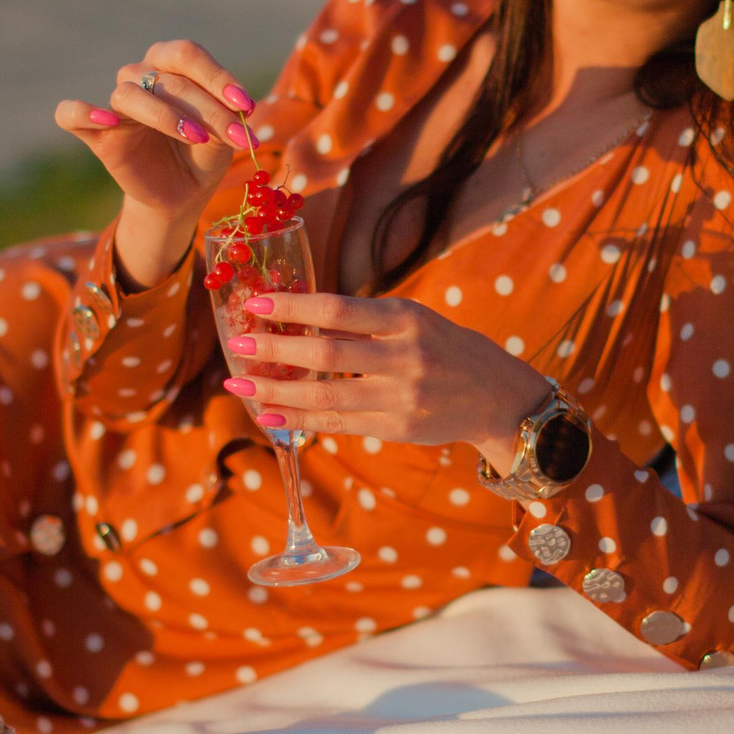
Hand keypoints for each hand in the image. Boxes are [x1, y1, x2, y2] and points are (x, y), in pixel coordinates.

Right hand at [56, 40, 259, 288]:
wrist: (182, 195)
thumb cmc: (203, 155)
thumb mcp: (223, 137)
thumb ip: (222, 119)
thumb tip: (231, 110)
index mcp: (170, 66)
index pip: (187, 55)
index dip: (217, 77)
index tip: (246, 106)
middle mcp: (141, 76)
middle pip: (166, 78)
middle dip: (207, 108)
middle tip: (236, 138)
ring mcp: (117, 105)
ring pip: (129, 93)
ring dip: (166, 115)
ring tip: (196, 138)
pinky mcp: (96, 134)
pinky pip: (70, 113)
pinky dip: (84, 112)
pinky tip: (109, 121)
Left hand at [220, 292, 548, 469]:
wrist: (495, 396)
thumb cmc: (444, 348)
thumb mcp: (412, 320)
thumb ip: (362, 321)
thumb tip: (296, 317)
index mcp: (406, 318)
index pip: (338, 309)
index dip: (293, 307)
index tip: (255, 304)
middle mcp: (405, 357)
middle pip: (326, 355)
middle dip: (276, 351)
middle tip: (237, 345)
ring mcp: (401, 398)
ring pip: (326, 398)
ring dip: (276, 393)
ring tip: (240, 386)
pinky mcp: (396, 429)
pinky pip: (337, 425)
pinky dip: (299, 420)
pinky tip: (270, 415)